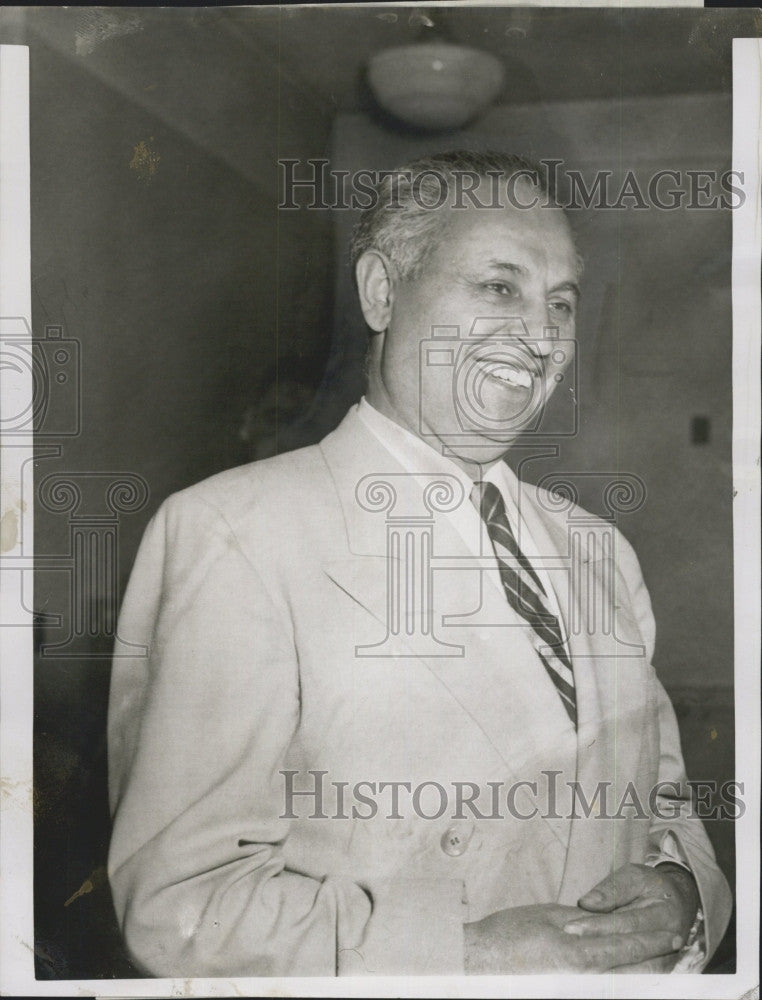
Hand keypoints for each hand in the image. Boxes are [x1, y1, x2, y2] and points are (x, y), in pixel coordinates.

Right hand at [463, 902, 682, 973]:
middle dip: (658, 961)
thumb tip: (609, 921)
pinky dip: (622, 983)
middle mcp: (581, 979)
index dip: (653, 939)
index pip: (627, 945)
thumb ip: (581, 921)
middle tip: (676, 948)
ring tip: (662, 964)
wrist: (477, 962)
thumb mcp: (547, 916)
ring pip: (624, 986)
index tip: (672, 932)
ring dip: (645, 974)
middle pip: (633, 973)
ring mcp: (576, 992)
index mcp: (577, 952)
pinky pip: (605, 992)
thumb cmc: (507, 935)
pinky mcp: (567, 996)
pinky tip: (629, 977)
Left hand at [562, 862, 699, 971]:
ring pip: (636, 972)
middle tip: (568, 951)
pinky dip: (619, 982)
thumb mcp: (634, 876)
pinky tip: (595, 981)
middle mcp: (670, 940)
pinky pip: (639, 980)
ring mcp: (667, 958)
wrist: (678, 903)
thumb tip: (586, 903)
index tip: (570, 927)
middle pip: (630, 949)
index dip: (598, 925)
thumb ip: (612, 889)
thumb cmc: (650, 886)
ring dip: (608, 973)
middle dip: (598, 949)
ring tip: (578, 970)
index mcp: (664, 913)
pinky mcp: (660, 970)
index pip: (626, 922)